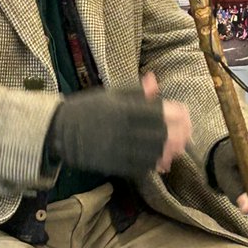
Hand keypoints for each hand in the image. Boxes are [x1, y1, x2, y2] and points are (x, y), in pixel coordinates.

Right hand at [46, 73, 190, 179]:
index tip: (185, 114)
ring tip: (177, 148)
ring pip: (152, 153)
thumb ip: (134, 91)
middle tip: (187, 133)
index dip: (176, 114)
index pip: (157, 113)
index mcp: (122, 110)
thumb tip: (154, 81)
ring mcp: (118, 149)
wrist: (60, 131)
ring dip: (168, 151)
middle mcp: (122, 130)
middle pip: (159, 134)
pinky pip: (139, 167)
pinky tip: (161, 160)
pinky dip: (153, 164)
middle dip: (178, 134)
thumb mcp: (109, 94)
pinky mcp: (113, 164)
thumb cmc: (87, 108)